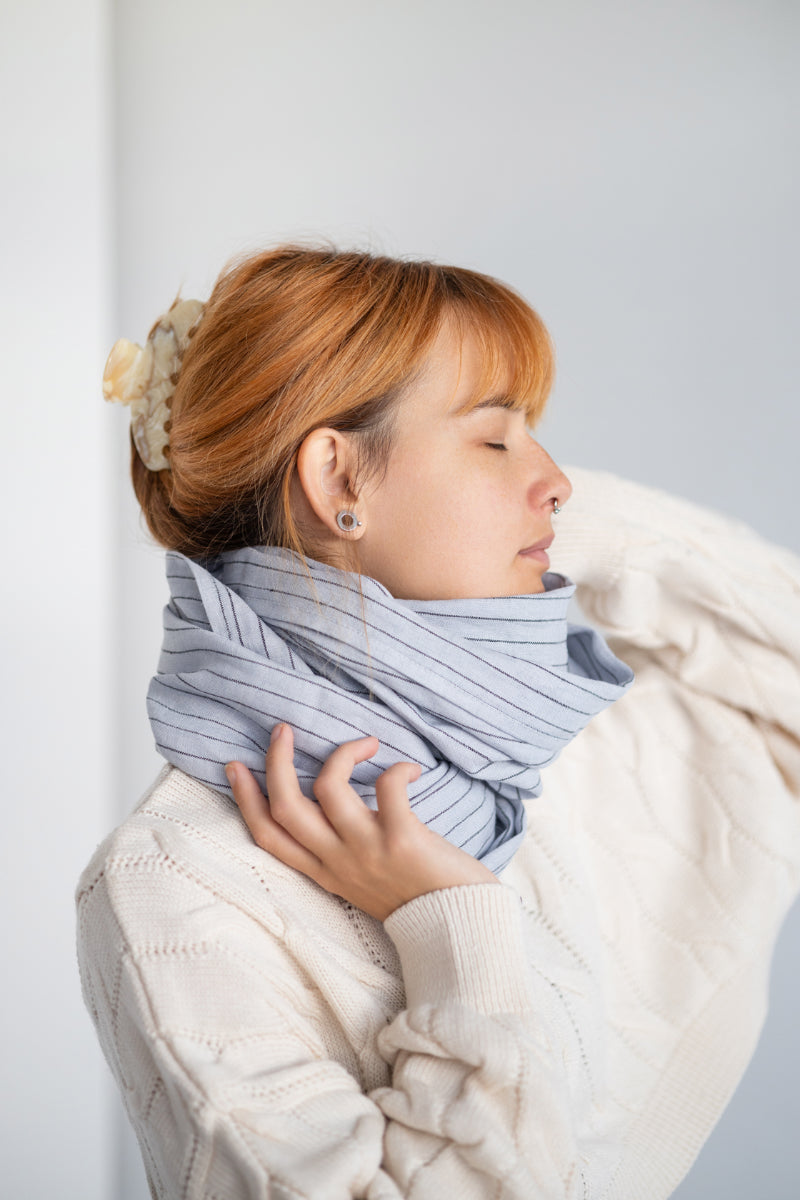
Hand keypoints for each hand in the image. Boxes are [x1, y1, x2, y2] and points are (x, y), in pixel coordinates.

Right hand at [226, 724, 499, 920]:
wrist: (459, 929)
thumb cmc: (418, 900)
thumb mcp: (363, 883)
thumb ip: (342, 852)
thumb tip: (332, 808)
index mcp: (325, 872)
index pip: (269, 837)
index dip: (247, 800)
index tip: (236, 766)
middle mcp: (339, 862)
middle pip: (286, 808)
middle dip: (277, 762)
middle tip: (283, 730)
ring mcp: (367, 850)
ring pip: (327, 789)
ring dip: (340, 753)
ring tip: (365, 742)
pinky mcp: (401, 838)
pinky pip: (386, 786)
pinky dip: (397, 768)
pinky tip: (410, 771)